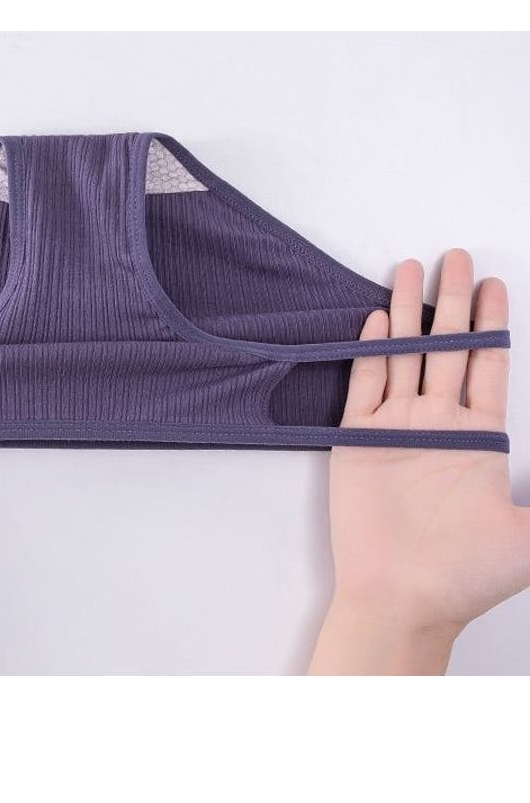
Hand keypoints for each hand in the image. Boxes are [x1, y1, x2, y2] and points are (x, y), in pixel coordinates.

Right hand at [309, 249, 527, 674]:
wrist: (402, 596)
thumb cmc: (467, 571)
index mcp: (479, 437)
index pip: (487, 365)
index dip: (491, 324)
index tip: (495, 285)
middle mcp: (438, 423)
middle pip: (446, 349)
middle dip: (451, 303)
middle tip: (455, 258)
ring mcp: (396, 429)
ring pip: (403, 358)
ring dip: (408, 316)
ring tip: (408, 272)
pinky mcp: (359, 439)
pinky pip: (365, 385)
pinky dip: (370, 353)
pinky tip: (377, 322)